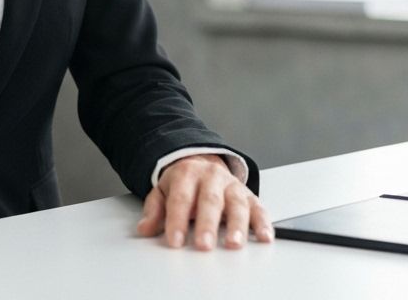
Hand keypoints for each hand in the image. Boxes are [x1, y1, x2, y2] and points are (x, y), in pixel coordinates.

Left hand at [136, 154, 273, 249]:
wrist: (202, 161)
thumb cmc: (183, 182)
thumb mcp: (163, 190)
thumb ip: (154, 210)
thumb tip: (144, 229)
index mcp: (187, 174)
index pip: (180, 198)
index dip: (176, 220)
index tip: (174, 241)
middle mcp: (211, 177)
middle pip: (209, 200)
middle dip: (207, 224)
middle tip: (204, 245)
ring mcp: (232, 185)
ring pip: (237, 203)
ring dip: (237, 225)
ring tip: (234, 244)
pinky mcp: (249, 195)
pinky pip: (259, 207)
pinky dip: (264, 222)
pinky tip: (264, 237)